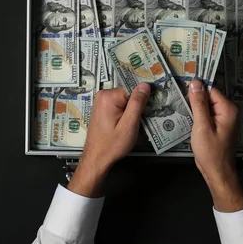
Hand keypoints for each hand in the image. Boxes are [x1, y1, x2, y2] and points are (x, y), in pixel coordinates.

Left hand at [67, 83, 150, 197]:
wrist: (96, 158)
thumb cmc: (112, 145)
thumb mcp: (129, 124)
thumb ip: (137, 103)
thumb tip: (145, 85)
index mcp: (109, 96)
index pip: (133, 89)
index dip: (142, 100)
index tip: (146, 111)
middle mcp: (103, 95)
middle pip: (129, 93)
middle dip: (136, 106)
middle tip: (137, 122)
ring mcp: (101, 101)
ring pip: (125, 100)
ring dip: (131, 111)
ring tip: (129, 125)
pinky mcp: (102, 108)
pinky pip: (119, 105)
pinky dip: (125, 113)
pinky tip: (124, 125)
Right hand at [188, 80, 242, 211]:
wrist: (217, 173)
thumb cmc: (211, 153)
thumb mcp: (201, 126)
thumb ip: (198, 103)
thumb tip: (195, 83)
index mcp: (228, 109)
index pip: (210, 90)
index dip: (196, 90)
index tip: (182, 90)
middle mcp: (229, 111)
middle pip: (209, 96)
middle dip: (195, 99)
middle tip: (180, 103)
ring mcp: (224, 118)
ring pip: (206, 105)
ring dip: (195, 108)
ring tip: (184, 112)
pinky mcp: (219, 125)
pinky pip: (207, 114)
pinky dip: (198, 116)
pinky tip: (189, 121)